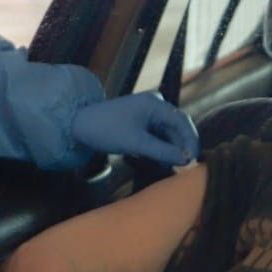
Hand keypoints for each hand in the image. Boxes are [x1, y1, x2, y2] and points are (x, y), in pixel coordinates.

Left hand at [70, 91, 199, 166]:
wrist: (78, 125)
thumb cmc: (106, 130)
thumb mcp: (137, 143)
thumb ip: (163, 151)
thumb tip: (186, 160)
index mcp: (155, 104)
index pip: (183, 121)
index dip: (191, 141)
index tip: (194, 160)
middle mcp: (155, 105)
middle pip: (176, 127)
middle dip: (181, 147)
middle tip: (185, 167)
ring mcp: (147, 113)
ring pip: (167, 133)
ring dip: (171, 149)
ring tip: (173, 167)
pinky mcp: (140, 122)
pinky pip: (157, 135)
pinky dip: (160, 148)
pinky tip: (161, 161)